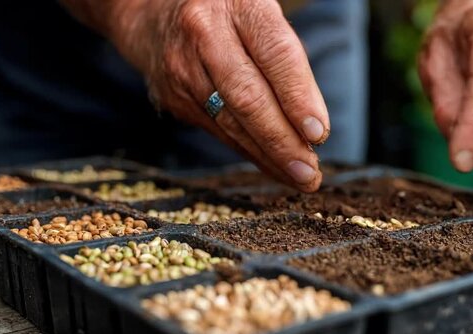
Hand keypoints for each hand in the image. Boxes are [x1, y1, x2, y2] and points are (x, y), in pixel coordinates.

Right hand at [100, 0, 328, 191]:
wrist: (153, 18)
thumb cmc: (227, 16)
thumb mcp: (259, 14)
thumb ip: (285, 57)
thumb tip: (312, 124)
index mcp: (237, 4)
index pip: (275, 54)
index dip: (298, 96)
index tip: (319, 133)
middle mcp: (205, 34)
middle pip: (248, 97)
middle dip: (283, 141)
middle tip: (310, 173)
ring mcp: (184, 69)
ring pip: (232, 123)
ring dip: (269, 156)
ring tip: (301, 177)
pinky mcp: (175, 98)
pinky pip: (220, 132)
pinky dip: (250, 153)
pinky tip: (274, 166)